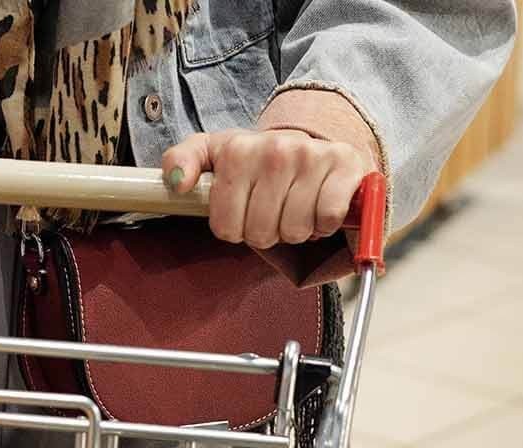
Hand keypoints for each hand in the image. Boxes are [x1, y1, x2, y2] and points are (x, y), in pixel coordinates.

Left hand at [163, 129, 374, 248]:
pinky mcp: (345, 165)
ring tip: (294, 209)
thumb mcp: (211, 154)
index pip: (225, 226)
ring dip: (294, 230)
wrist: (309, 141)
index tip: (242, 211)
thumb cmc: (254, 159)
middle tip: (271, 212)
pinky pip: (327, 219)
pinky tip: (317, 208)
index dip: (234, 228)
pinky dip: (323, 225)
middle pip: (260, 232)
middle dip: (264, 232)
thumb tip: (176, 183)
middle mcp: (275, 149)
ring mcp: (312, 155)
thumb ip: (181, 161)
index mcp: (237, 151)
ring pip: (293, 230)